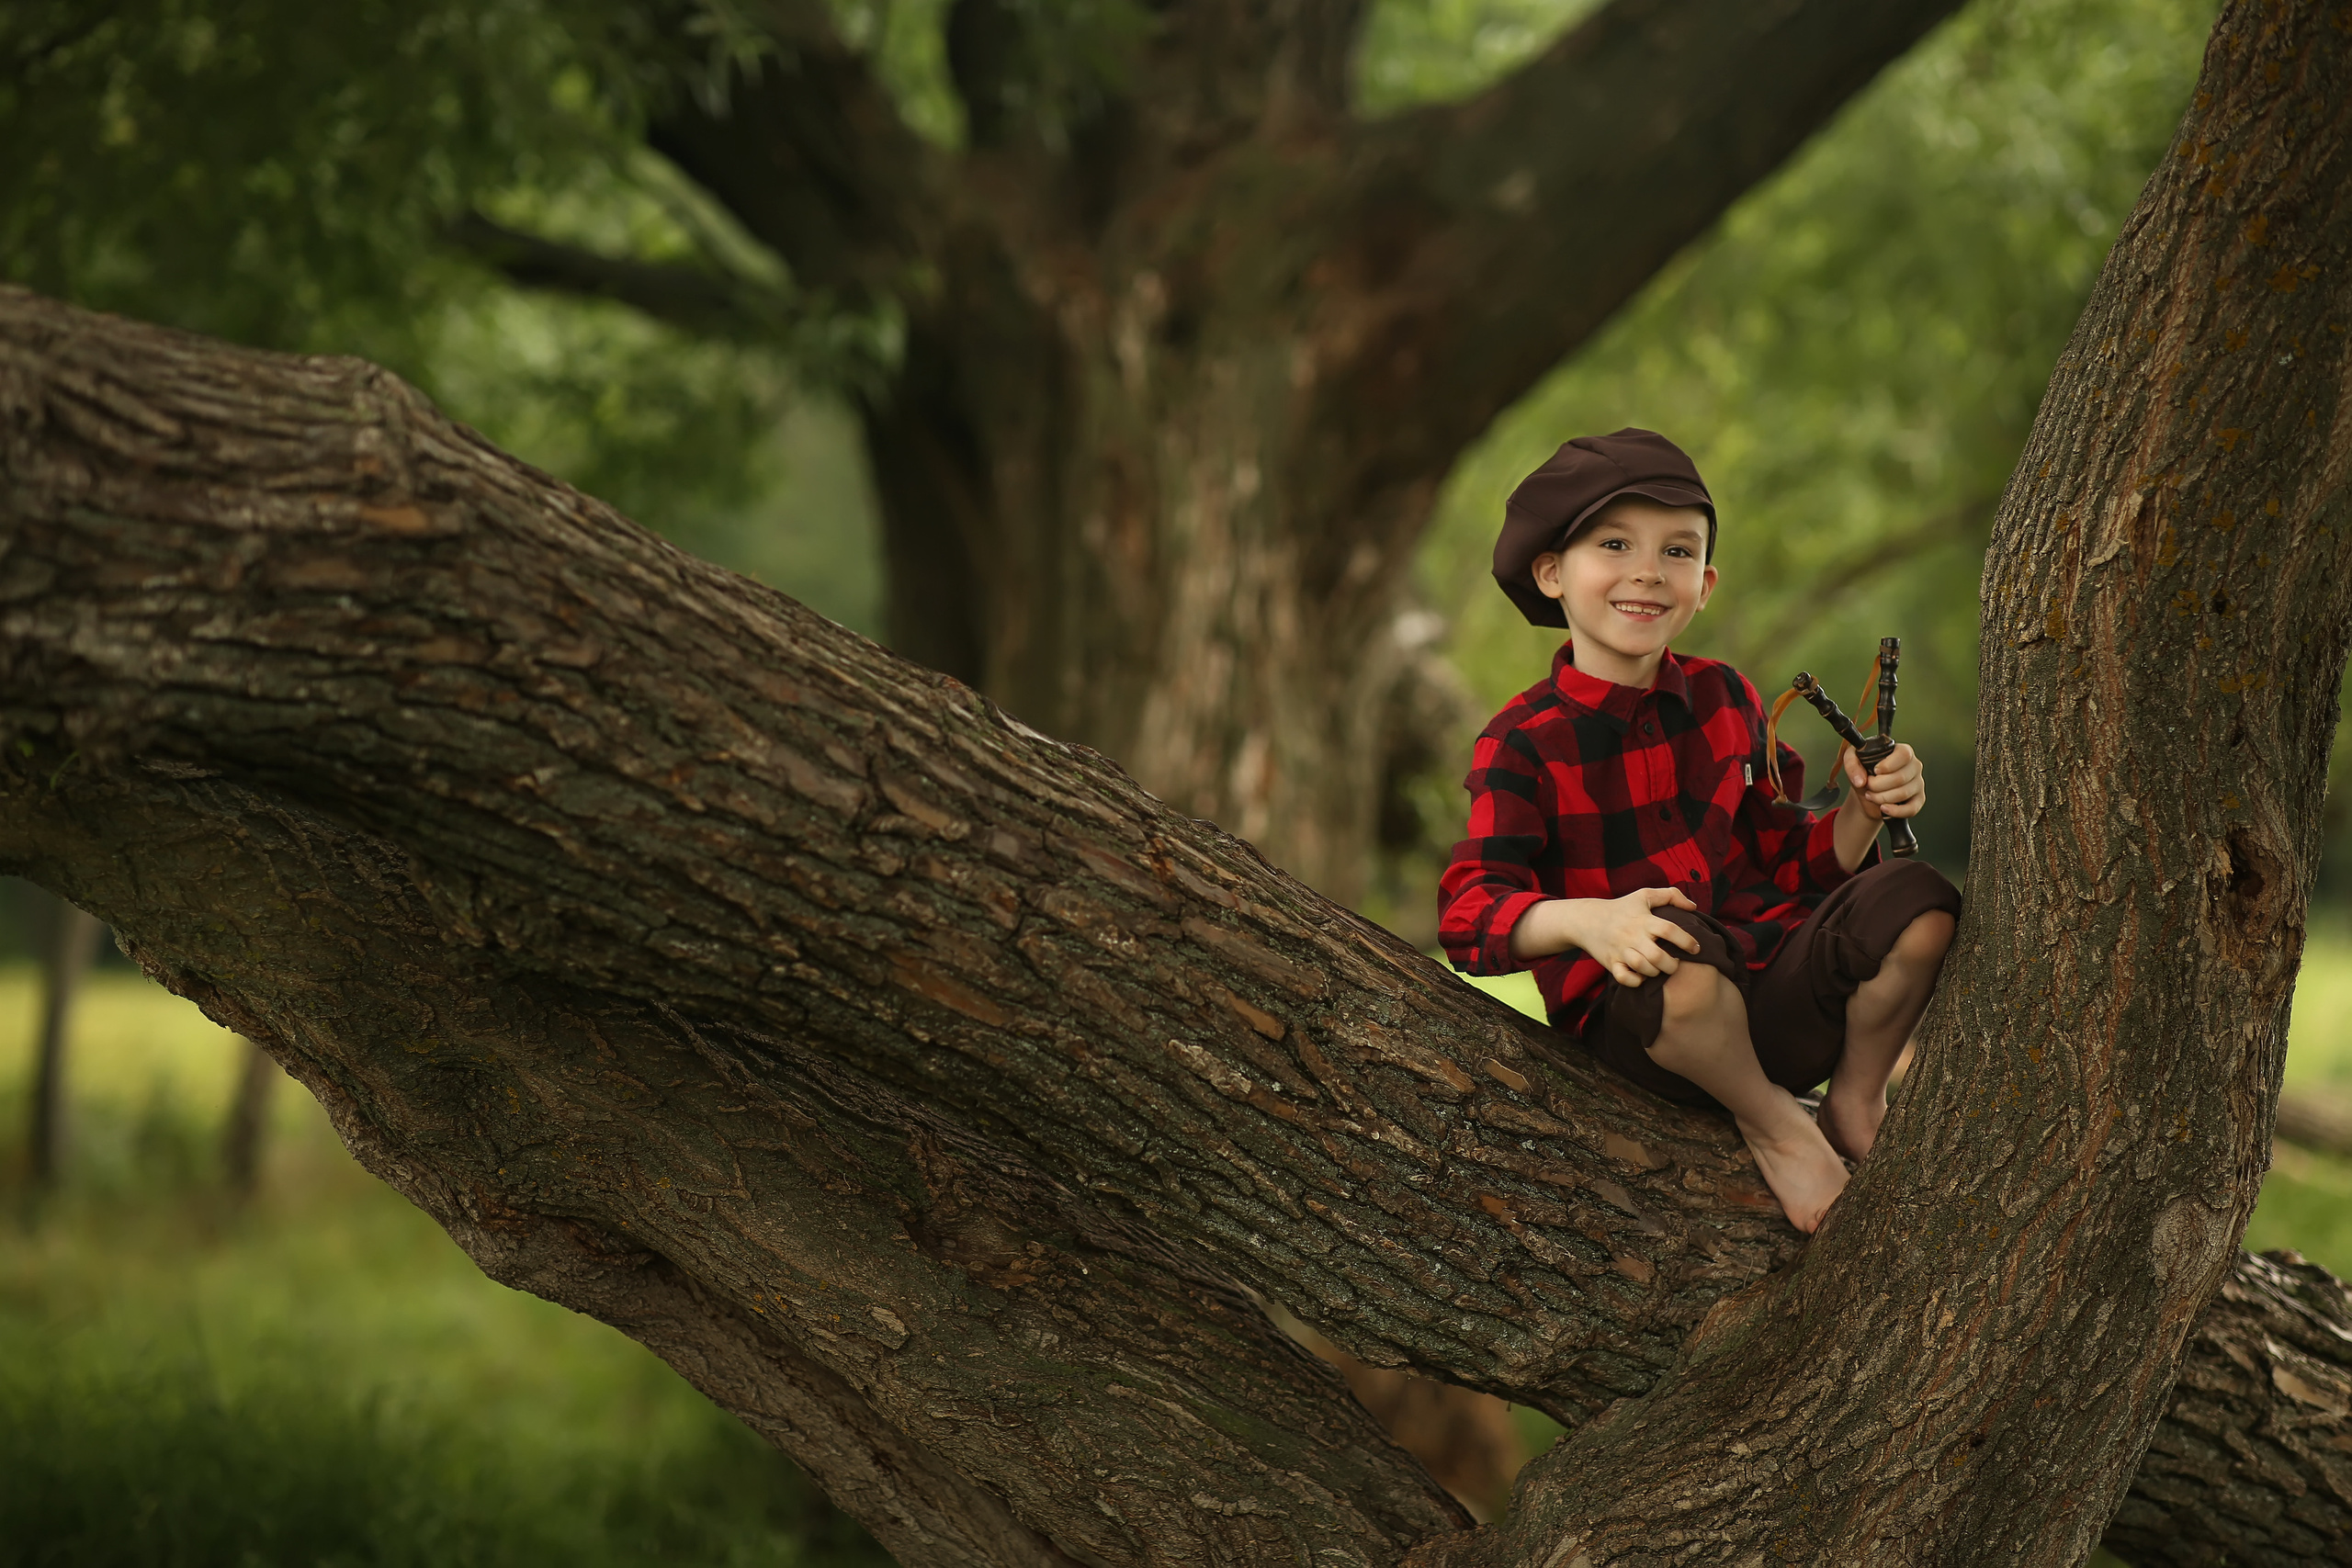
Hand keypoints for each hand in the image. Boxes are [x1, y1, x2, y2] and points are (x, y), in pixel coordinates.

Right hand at [1567, 887, 1704, 987]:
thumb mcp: (1644, 895)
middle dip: (1672, 965)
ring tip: (1659, 968)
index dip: (1686, 941)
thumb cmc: (1621, 908)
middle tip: (1675, 963)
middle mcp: (1633, 936)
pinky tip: (1642, 976)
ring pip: (1643, 968)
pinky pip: (1624, 978)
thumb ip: (1671, 896)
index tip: (1696, 948)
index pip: (1670, 930)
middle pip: (1658, 956)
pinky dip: (1636, 981)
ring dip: (1656, 972)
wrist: (1587, 919)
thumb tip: (1693, 907)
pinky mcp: (1611, 963)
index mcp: (1643, 920)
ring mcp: (1621, 950)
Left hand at [1845, 742, 1924, 821]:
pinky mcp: (1918, 800)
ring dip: (1881, 798)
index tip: (1875, 771)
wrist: (1866, 792)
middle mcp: (1914, 766)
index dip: (1888, 765)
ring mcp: (1918, 783)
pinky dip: (1895, 811)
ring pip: (1902, 793)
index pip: (1904, 755)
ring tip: (1871, 795)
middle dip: (1877, 785)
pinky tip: (1883, 809)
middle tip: (1868, 785)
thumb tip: (1860, 781)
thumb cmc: (1863, 772)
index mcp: (1902, 751)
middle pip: (1900, 777)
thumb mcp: (1853, 761)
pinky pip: (1911, 809)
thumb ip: (1851, 763)